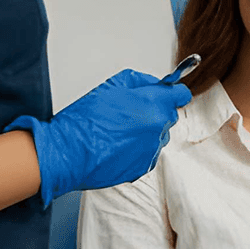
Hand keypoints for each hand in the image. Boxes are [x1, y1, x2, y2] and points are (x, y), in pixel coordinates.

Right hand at [6, 69, 191, 207]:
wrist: (68, 153)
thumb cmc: (84, 120)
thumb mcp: (112, 85)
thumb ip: (140, 81)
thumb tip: (154, 84)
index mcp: (153, 105)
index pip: (180, 95)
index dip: (173, 92)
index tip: (168, 93)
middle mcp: (158, 128)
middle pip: (169, 116)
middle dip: (156, 111)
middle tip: (131, 111)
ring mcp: (152, 150)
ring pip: (159, 136)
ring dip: (146, 131)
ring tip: (119, 130)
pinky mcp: (143, 167)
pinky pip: (148, 153)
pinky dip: (137, 149)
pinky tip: (117, 145)